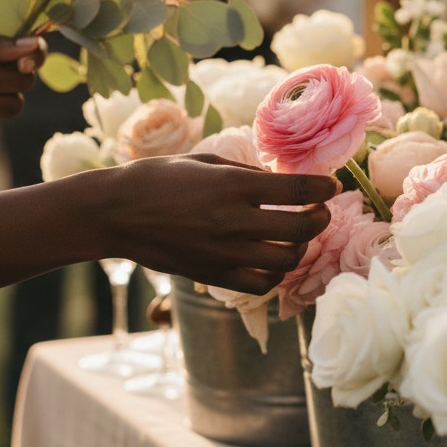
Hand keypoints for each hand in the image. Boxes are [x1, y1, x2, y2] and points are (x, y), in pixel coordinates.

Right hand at [100, 155, 339, 294]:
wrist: (115, 213)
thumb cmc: (158, 178)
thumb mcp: (205, 161)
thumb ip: (247, 173)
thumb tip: (284, 182)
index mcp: (231, 186)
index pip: (296, 191)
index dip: (323, 188)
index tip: (332, 185)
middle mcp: (232, 221)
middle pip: (301, 229)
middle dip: (321, 219)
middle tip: (321, 211)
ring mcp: (223, 253)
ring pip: (286, 260)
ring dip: (302, 247)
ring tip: (298, 236)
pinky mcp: (212, 275)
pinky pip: (260, 285)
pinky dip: (276, 274)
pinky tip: (274, 260)